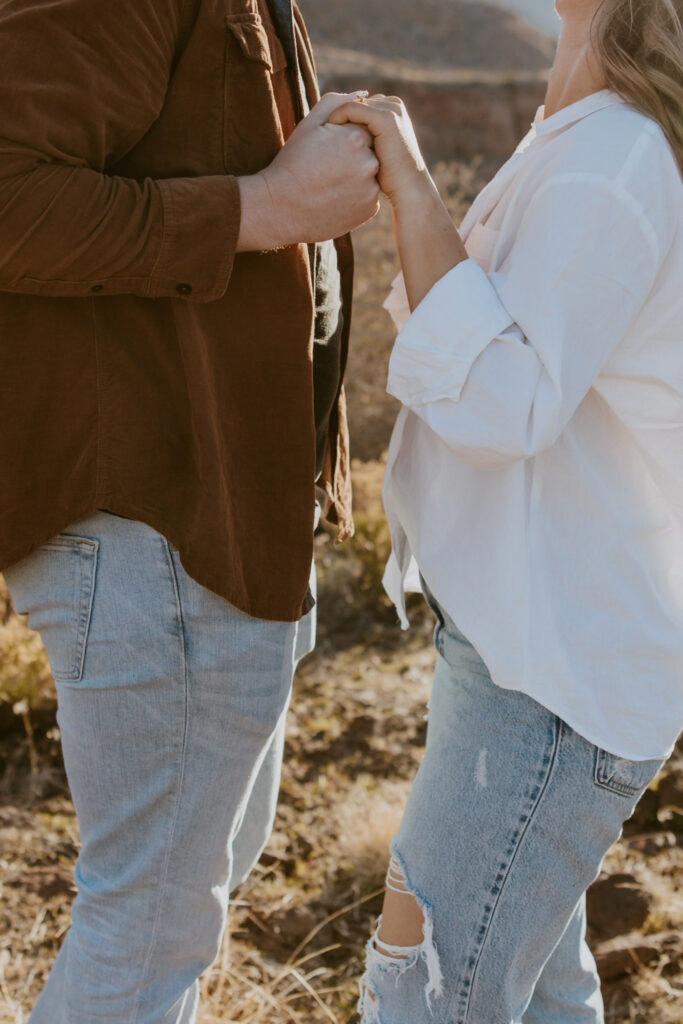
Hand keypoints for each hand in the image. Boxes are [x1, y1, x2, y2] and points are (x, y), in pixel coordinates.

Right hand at [237, 93, 380, 250]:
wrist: (280, 208)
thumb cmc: (292, 163)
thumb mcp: (309, 125)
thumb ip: (336, 103)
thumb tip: (361, 94)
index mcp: (356, 137)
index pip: (362, 128)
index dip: (343, 138)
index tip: (327, 151)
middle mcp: (369, 163)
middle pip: (369, 151)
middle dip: (352, 157)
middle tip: (328, 168)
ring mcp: (371, 189)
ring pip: (370, 175)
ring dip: (355, 176)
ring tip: (329, 183)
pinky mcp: (369, 209)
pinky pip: (368, 196)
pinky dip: (355, 196)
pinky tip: (334, 198)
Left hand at [327, 95, 429, 208]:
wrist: (409, 190)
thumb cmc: (389, 178)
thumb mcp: (374, 152)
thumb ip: (362, 137)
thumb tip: (338, 131)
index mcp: (392, 109)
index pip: (358, 103)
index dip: (341, 117)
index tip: (324, 134)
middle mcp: (393, 104)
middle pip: (354, 101)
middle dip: (337, 116)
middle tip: (318, 134)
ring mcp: (390, 109)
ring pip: (350, 103)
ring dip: (335, 117)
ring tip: (322, 137)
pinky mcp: (385, 118)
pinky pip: (351, 109)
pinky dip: (337, 119)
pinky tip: (329, 137)